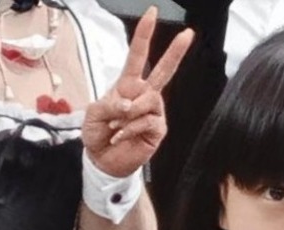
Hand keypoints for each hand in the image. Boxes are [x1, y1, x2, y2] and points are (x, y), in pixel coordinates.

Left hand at [82, 7, 193, 176]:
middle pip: (163, 71)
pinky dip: (131, 128)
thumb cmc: (98, 133)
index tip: (152, 13)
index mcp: (128, 85)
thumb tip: (128, 104)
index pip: (138, 56)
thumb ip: (110, 103)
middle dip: (175, 52)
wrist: (102, 160)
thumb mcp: (94, 113)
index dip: (144, 34)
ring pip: (150, 100)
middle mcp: (144, 95)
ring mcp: (154, 113)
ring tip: (116, 125)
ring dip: (129, 112)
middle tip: (189, 34)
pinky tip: (121, 136)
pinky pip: (148, 121)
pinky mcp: (157, 130)